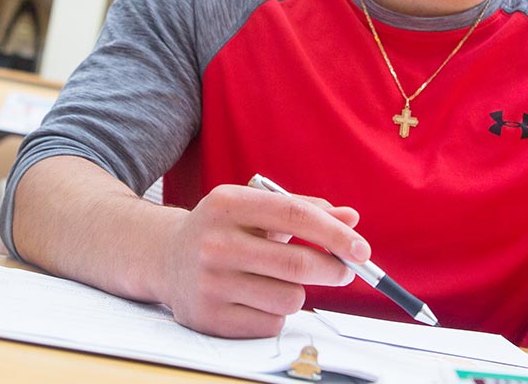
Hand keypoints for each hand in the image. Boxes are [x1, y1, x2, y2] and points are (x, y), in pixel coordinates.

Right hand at [152, 183, 364, 338]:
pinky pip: (271, 324)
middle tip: (345, 271)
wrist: (165, 258)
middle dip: (334, 270)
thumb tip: (351, 221)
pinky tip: (254, 299)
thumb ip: (304, 210)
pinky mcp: (209, 318)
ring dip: (297, 293)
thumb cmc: (223, 231)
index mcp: (226, 204)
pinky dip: (274, 315)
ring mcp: (209, 283)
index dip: (335, 234)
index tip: (362, 249)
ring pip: (289, 299)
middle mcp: (213, 242)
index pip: (294, 215)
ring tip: (276, 282)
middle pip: (297, 264)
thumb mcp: (255, 208)